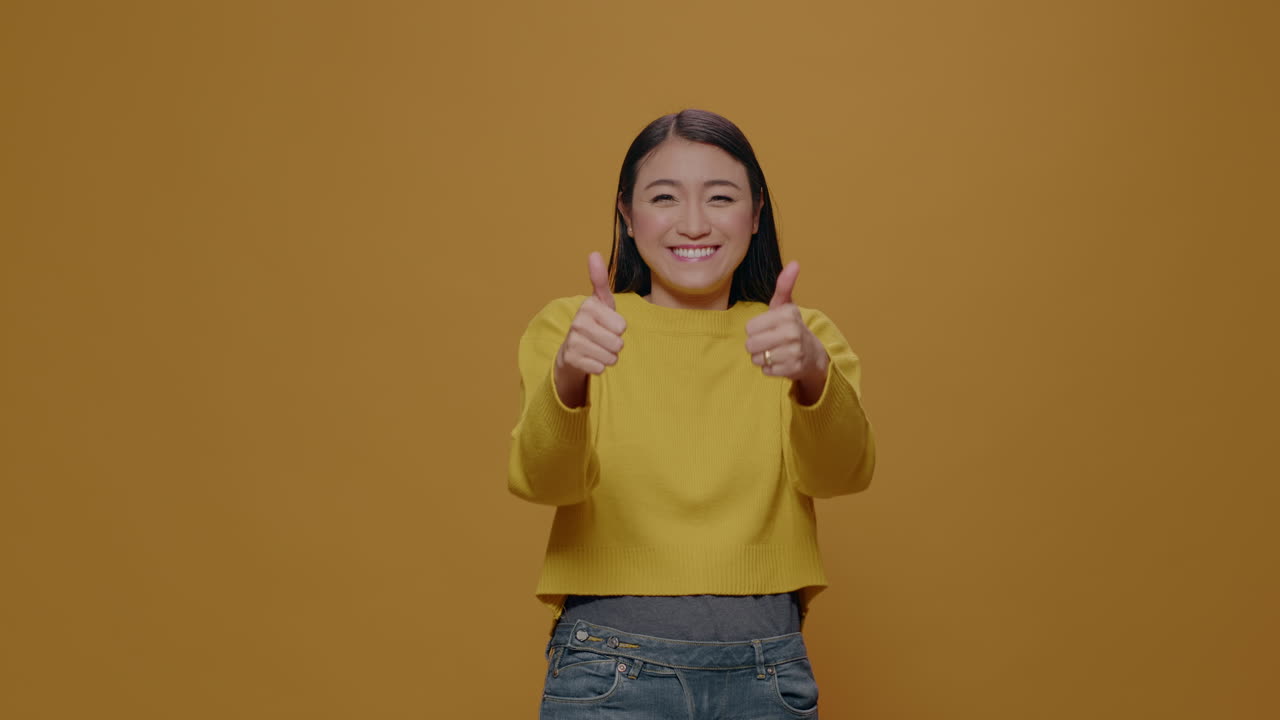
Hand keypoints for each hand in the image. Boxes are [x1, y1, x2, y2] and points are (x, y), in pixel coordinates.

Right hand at [554, 252, 626, 406]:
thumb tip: (593, 253)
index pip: (622, 326)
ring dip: (608, 356)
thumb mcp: (600, 302)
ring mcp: (573, 341)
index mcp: (588, 306)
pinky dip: (599, 367)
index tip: (606, 324)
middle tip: (602, 339)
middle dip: (615, 345)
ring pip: (611, 357)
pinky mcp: (571, 359)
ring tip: (597, 348)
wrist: (572, 350)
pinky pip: (600, 368)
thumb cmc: (594, 323)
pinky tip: (590, 359)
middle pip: (618, 343)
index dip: (618, 328)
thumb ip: (600, 279)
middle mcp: (578, 322)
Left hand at [745, 261, 829, 403]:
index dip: (755, 329)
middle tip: (769, 341)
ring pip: (756, 358)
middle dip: (756, 345)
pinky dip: (770, 368)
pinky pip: (765, 371)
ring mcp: (793, 352)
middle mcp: (791, 332)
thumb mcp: (786, 305)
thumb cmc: (791, 327)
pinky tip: (781, 361)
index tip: (768, 328)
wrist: (813, 353)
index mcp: (787, 314)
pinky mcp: (792, 369)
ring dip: (762, 357)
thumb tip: (795, 263)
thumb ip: (784, 285)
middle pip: (750, 344)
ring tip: (775, 351)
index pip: (750, 327)